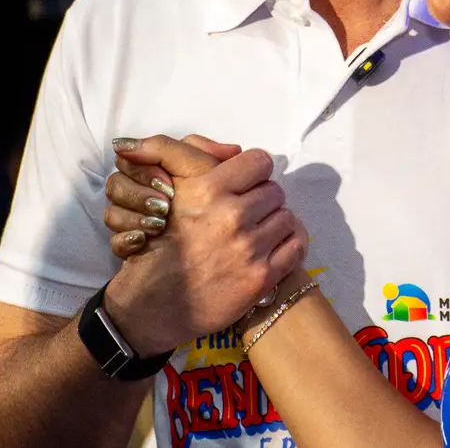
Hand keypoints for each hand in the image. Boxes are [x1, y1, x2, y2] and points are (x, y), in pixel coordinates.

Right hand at [103, 135, 305, 356]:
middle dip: (262, 199)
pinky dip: (288, 244)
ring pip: (286, 217)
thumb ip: (185, 153)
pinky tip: (272, 247)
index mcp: (208, 189)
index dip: (253, 172)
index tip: (244, 184)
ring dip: (274, 222)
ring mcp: (249, 249)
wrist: (153, 303)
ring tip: (256, 232)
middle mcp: (231, 217)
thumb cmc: (156, 243)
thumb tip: (232, 147)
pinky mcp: (261, 278)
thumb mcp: (164, 187)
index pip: (259, 161)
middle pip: (274, 191)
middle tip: (247, 213)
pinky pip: (296, 247)